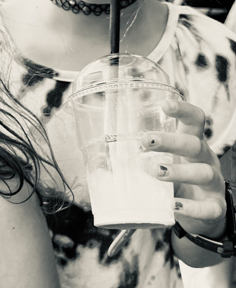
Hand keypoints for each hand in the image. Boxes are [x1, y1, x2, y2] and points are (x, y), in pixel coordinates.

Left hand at [141, 99, 226, 238]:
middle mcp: (205, 159)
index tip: (164, 105)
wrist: (201, 212)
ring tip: (156, 172)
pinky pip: (209, 207)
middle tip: (146, 140)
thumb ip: (143, 155)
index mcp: (192, 142)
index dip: (183, 110)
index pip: (195, 119)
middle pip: (194, 144)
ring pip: (203, 173)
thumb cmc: (176, 178)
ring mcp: (213, 183)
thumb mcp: (164, 160)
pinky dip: (192, 207)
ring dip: (179, 171)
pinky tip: (174, 205)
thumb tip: (101, 151)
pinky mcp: (216, 206)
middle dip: (171, 141)